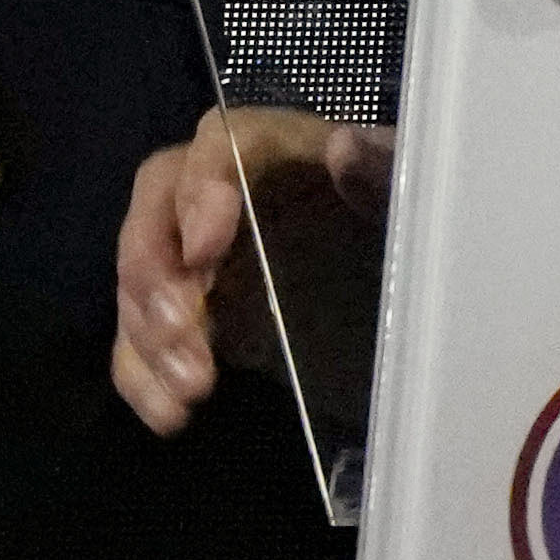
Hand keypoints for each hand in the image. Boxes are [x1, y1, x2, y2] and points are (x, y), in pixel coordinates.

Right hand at [116, 101, 395, 437]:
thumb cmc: (416, 231)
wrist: (415, 300)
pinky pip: (144, 337)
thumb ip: (382, 175)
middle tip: (181, 330)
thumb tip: (345, 148)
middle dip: (156, 271)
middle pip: (159, 207)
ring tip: (193, 388)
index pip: (222, 144)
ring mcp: (203, 258)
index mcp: (282, 151)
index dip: (201, 189)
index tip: (206, 249)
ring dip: (150, 334)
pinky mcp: (196, 317)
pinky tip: (170, 415)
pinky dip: (144, 376)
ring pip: (142, 278)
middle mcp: (226, 193)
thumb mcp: (410, 204)